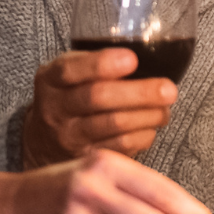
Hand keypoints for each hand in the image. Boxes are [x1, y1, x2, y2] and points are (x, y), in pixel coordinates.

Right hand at [20, 49, 177, 167]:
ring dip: (148, 115)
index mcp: (50, 80)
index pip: (71, 70)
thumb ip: (95, 63)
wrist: (45, 141)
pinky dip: (143, 134)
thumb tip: (148, 56)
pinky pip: (122, 146)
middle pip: (98, 97)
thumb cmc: (68, 96)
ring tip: (165, 108)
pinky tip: (151, 126)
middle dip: (139, 92)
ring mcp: (69, 136)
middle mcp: (55, 108)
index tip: (132, 59)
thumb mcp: (69, 74)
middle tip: (168, 89)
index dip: (102, 64)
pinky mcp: (85, 157)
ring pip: (114, 124)